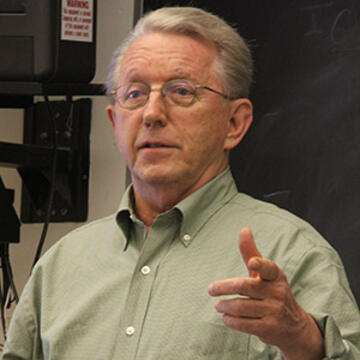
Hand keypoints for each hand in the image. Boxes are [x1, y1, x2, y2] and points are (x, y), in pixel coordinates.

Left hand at [208, 227, 323, 359]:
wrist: (293, 326)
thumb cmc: (272, 292)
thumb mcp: (264, 273)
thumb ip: (251, 252)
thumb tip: (244, 229)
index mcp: (275, 276)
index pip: (268, 268)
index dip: (260, 265)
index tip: (252, 262)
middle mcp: (277, 292)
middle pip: (244, 287)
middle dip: (223, 287)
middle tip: (210, 289)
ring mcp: (275, 311)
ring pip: (241, 307)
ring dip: (225, 306)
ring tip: (217, 305)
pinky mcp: (269, 328)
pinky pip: (244, 324)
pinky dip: (231, 320)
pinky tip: (224, 317)